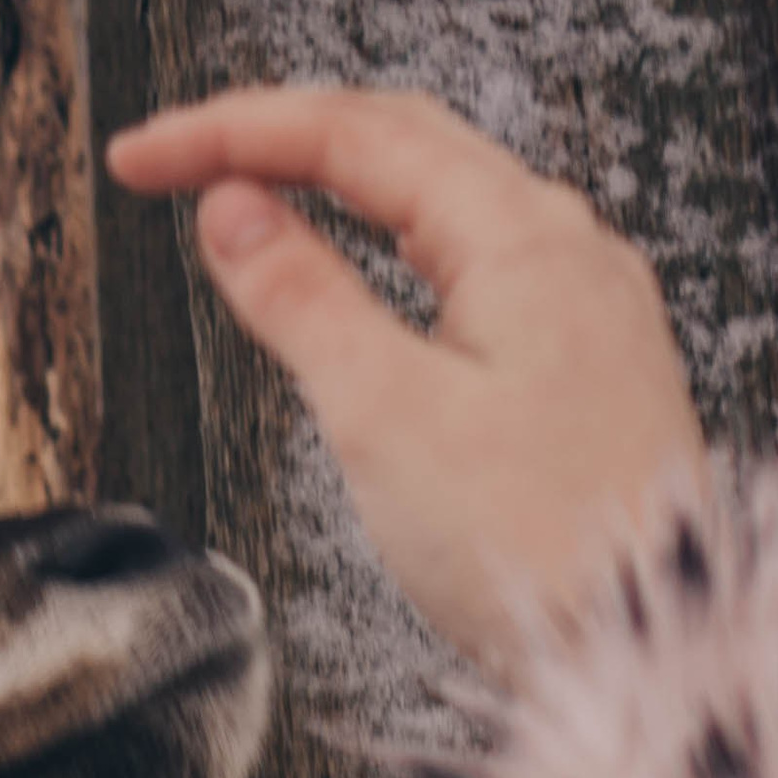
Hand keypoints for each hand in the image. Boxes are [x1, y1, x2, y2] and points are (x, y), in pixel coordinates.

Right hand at [104, 84, 710, 674]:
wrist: (635, 645)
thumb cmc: (534, 546)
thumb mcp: (385, 415)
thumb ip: (301, 298)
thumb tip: (231, 212)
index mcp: (522, 238)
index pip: (350, 137)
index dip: (230, 133)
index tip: (143, 158)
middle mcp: (565, 248)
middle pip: (400, 142)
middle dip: (278, 136)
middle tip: (176, 157)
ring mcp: (580, 301)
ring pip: (440, 197)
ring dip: (337, 180)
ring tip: (249, 188)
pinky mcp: (578, 359)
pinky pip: (470, 259)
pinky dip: (389, 241)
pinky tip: (361, 265)